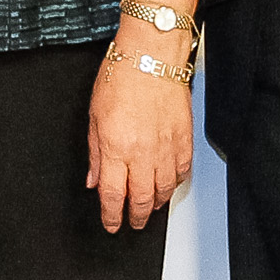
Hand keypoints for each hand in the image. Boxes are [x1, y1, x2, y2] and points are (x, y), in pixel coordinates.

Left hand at [85, 35, 195, 231]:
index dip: (111, 215)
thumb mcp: (94, 116)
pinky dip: (174, 184)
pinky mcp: (185, 139)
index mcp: (116, 148)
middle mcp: (143, 153)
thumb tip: (94, 179)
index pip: (113, 194)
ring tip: (150, 207)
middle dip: (136, 217)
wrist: (151, 55)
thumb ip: (96, 153)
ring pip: (165, 190)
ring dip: (156, 204)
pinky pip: (182, 172)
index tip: (111, 224)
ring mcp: (167, 147)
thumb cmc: (121, 77)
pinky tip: (168, 184)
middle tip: (133, 223)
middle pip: (142, 199)